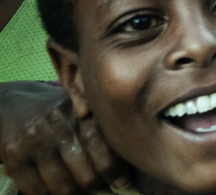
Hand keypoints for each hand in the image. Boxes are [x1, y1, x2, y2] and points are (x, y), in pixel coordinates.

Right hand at [0, 82, 126, 194]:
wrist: (13, 103)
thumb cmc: (56, 111)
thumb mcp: (79, 107)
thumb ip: (99, 126)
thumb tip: (129, 153)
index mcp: (79, 110)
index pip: (100, 142)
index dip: (113, 167)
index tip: (121, 181)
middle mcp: (56, 123)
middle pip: (85, 172)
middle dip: (94, 185)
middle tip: (97, 186)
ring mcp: (33, 140)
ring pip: (63, 186)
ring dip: (73, 194)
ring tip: (78, 190)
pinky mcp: (13, 155)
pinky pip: (36, 190)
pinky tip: (55, 191)